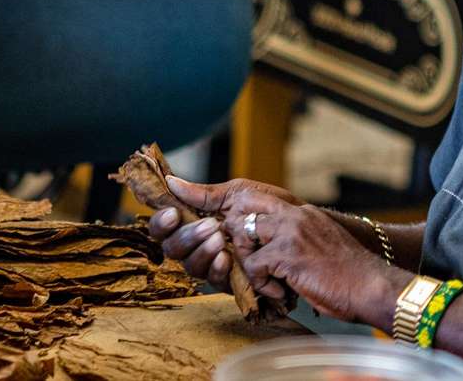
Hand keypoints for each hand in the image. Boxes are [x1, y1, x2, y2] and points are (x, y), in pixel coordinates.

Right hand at [149, 177, 300, 286]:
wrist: (301, 227)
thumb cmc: (270, 208)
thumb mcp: (239, 194)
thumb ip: (205, 194)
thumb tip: (171, 181)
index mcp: (196, 222)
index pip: (165, 227)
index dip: (162, 223)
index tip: (174, 213)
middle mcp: (199, 246)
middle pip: (171, 249)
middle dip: (186, 237)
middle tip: (210, 226)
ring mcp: (213, 265)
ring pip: (190, 266)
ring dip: (202, 251)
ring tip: (220, 238)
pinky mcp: (230, 282)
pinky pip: (214, 281)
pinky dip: (218, 268)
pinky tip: (227, 258)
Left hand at [232, 202, 403, 326]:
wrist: (371, 287)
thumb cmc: (350, 275)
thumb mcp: (323, 243)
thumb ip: (301, 238)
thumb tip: (274, 249)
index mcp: (304, 212)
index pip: (260, 198)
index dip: (246, 218)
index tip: (250, 244)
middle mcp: (296, 215)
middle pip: (245, 207)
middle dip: (238, 233)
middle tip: (251, 261)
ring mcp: (291, 232)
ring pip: (243, 235)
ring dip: (248, 261)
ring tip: (267, 280)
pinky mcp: (287, 254)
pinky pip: (253, 266)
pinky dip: (261, 284)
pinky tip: (280, 292)